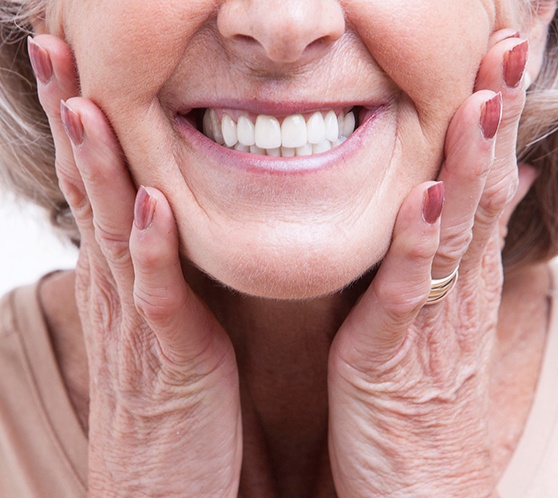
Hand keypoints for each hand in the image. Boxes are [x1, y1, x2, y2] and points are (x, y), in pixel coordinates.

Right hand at [29, 35, 241, 496]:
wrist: (160, 483)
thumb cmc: (168, 398)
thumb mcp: (159, 318)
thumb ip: (159, 268)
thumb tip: (160, 216)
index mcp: (122, 275)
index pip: (95, 184)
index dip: (82, 123)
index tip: (75, 63)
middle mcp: (119, 288)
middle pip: (89, 190)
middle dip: (72, 118)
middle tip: (56, 49)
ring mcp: (138, 322)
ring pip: (112, 230)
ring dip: (99, 166)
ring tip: (85, 102)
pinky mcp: (170, 357)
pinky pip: (158, 295)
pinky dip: (151, 248)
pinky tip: (149, 203)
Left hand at [328, 32, 530, 496]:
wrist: (417, 496)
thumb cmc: (422, 412)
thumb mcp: (444, 330)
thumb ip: (456, 267)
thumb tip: (482, 206)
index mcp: (460, 284)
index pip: (484, 188)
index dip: (495, 127)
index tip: (501, 66)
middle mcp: (456, 293)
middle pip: (481, 193)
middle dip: (494, 121)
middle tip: (508, 49)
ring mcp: (431, 322)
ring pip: (456, 230)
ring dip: (471, 163)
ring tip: (483, 99)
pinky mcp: (394, 354)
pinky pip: (408, 289)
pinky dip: (418, 242)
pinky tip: (427, 196)